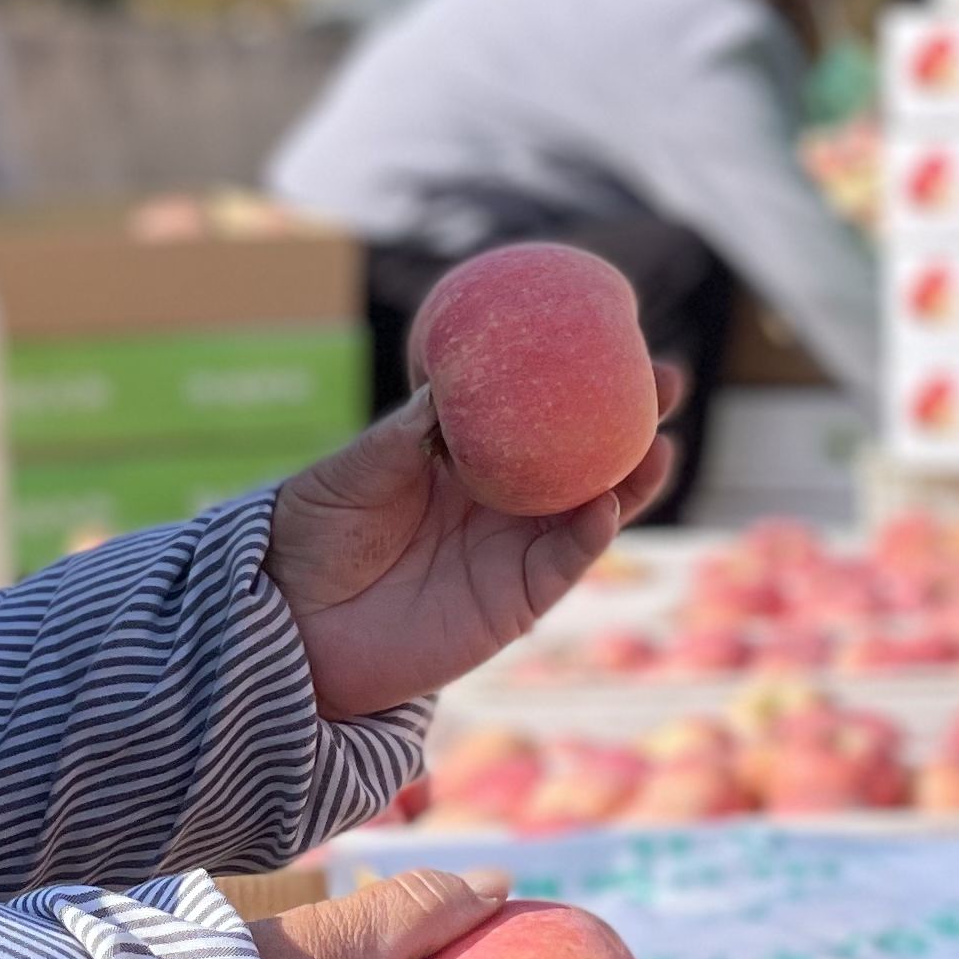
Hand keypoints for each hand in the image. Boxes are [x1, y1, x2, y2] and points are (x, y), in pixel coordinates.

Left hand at [267, 366, 682, 722]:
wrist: (290, 625)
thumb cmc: (311, 537)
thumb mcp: (350, 474)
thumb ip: (400, 437)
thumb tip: (445, 387)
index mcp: (463, 456)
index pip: (532, 409)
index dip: (575, 376)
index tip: (615, 333)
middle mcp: (499, 499)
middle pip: (580, 454)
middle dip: (629, 419)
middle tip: (667, 380)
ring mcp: (510, 549)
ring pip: (590, 508)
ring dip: (630, 478)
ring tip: (658, 444)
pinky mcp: (513, 602)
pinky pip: (562, 565)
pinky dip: (589, 536)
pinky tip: (606, 506)